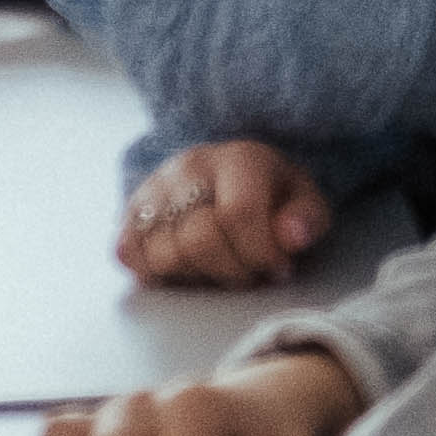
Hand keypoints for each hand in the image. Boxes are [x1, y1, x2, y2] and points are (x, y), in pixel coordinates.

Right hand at [114, 140, 328, 287]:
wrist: (225, 172)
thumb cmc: (270, 194)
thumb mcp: (304, 198)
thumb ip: (307, 217)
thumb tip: (292, 237)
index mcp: (239, 159)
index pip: (238, 214)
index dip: (259, 253)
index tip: (278, 267)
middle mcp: (189, 168)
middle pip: (199, 241)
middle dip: (232, 271)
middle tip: (251, 271)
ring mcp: (154, 188)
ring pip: (162, 255)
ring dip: (196, 276)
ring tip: (220, 265)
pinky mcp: (130, 210)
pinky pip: (128, 254)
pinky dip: (155, 271)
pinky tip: (186, 265)